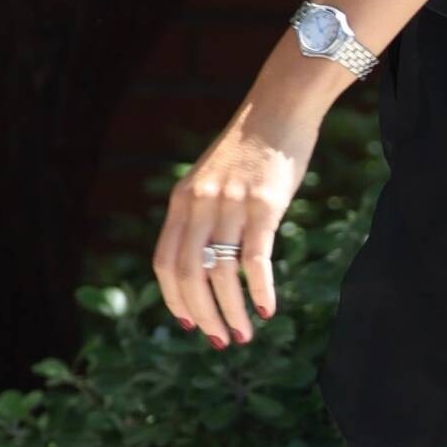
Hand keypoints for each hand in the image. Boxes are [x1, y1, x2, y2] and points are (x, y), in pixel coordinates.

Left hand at [152, 74, 320, 347]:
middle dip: (203, 315)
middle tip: (221, 340)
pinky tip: (267, 308)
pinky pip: (256, 258)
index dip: (174, 298)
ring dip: (232, 312)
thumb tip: (208, 263)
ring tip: (244, 334)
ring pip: (222, 273)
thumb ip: (203, 213)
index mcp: (183, 199)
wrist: (280, 106)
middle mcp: (201, 203)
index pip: (165, 262)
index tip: (190, 323)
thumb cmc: (252, 147)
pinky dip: (259, 290)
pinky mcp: (264, 203)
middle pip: (191, 274)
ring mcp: (231, 203)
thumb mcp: (213, 177)